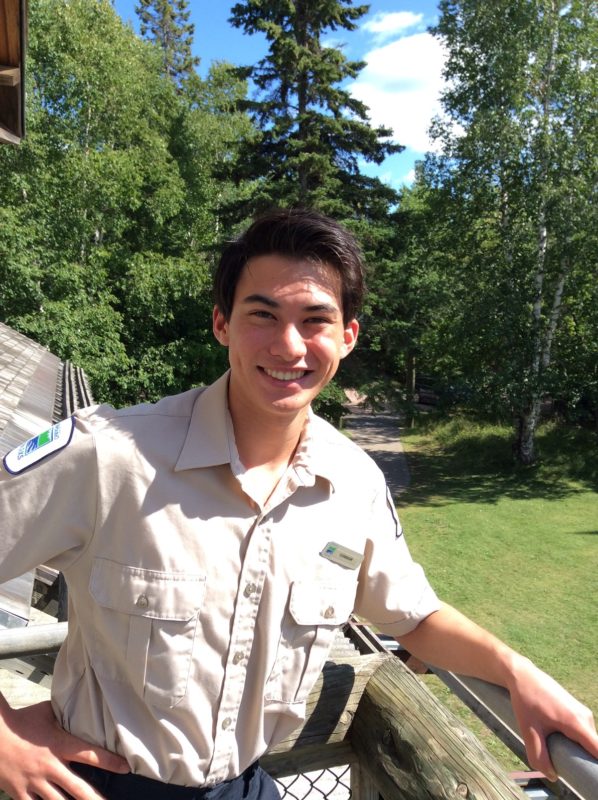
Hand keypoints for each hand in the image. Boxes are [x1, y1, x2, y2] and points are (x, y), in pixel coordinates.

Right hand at [0, 700, 128, 799]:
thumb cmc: (21, 720)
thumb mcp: (47, 712)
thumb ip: (65, 714)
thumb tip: (80, 703)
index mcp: (59, 745)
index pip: (90, 754)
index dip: (110, 762)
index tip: (125, 768)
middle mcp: (49, 766)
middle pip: (78, 788)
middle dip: (95, 799)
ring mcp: (34, 782)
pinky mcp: (19, 793)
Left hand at [508, 657, 597, 780]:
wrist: (522, 676)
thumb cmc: (525, 700)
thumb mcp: (529, 730)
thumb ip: (539, 755)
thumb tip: (551, 775)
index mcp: (576, 722)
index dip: (596, 765)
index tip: (589, 774)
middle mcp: (585, 717)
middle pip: (593, 748)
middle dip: (581, 759)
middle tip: (561, 760)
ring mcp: (583, 712)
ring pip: (587, 740)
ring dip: (576, 748)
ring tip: (556, 746)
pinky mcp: (578, 710)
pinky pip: (583, 732)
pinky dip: (574, 740)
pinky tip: (558, 737)